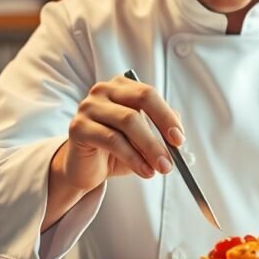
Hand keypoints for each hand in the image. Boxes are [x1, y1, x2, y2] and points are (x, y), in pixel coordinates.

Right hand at [56, 75, 183, 191]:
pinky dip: (133, 158)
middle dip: (161, 128)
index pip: (149, 94)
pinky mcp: (78, 127)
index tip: (179, 138)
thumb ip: (159, 130)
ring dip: (150, 147)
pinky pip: (112, 140)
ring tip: (161, 167)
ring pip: (128, 121)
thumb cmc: (116, 151)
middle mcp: (103, 90)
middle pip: (140, 100)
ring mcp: (88, 107)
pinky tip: (145, 171)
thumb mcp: (143, 138)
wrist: (85, 169)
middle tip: (173, 154)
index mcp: (121, 87)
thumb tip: (177, 134)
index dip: (167, 116)